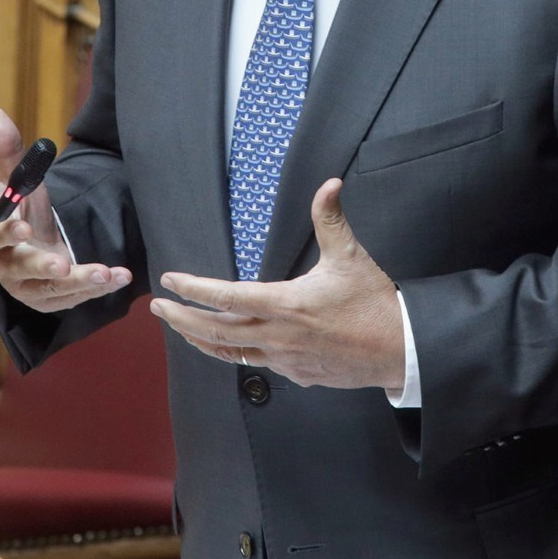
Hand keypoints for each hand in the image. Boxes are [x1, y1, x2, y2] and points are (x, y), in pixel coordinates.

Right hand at [0, 106, 129, 312]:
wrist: (36, 246)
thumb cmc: (23, 211)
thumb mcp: (18, 182)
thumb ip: (9, 151)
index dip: (8, 234)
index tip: (25, 226)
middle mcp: (10, 268)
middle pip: (23, 270)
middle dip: (43, 268)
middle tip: (62, 265)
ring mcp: (32, 290)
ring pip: (55, 290)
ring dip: (81, 281)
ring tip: (106, 273)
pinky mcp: (55, 302)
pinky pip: (76, 298)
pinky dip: (99, 288)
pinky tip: (121, 276)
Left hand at [152, 178, 404, 390]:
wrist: (400, 351)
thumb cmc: (375, 303)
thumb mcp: (350, 256)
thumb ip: (330, 219)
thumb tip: (329, 183)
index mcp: (285, 305)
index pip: (226, 298)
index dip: (193, 290)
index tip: (170, 282)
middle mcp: (278, 337)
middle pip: (215, 333)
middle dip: (181, 320)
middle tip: (157, 308)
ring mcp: (285, 360)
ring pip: (229, 355)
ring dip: (200, 341)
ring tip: (180, 329)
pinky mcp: (297, 375)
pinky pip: (257, 365)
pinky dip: (235, 354)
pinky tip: (228, 346)